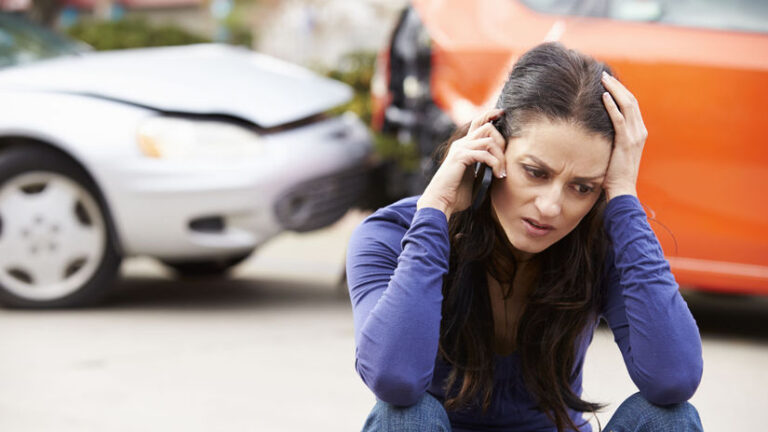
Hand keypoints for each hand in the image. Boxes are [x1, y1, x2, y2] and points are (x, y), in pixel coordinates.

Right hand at [417, 109, 506, 219]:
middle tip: (504, 162)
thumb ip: (484, 168)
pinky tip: (497, 175)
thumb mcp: (474, 177)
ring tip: (501, 173)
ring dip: (500, 157)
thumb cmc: (455, 194)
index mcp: (464, 146)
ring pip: (488, 140)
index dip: (490, 115)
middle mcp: (461, 144)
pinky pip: (484, 153)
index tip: (503, 113)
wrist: (440, 201)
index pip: (478, 123)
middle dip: (501, 142)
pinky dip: (495, 163)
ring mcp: (460, 149)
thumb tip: (501, 167)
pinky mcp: (460, 157)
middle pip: (487, 126)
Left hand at [601, 71, 647, 201]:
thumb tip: (600, 127)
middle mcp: (640, 131)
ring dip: (614, 90)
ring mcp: (634, 136)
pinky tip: (604, 96)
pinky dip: (612, 106)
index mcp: (639, 132)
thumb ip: (615, 137)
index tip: (608, 81)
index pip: (631, 104)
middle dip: (617, 86)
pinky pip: (619, 120)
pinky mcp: (625, 142)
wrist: (622, 189)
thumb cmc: (615, 173)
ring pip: (627, 105)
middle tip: (603, 75)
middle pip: (630, 100)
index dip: (621, 91)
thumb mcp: (617, 151)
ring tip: (603, 79)